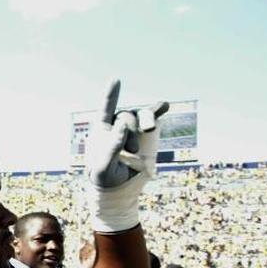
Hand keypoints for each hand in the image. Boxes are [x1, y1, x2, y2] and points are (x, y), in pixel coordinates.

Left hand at [85, 80, 168, 231]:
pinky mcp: (147, 134)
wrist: (119, 187)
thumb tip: (122, 125)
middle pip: (126, 116)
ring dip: (147, 120)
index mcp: (102, 129)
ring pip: (141, 115)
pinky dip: (158, 110)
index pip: (106, 109)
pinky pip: (153, 118)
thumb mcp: (105, 166)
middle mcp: (117, 124)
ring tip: (150, 128)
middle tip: (132, 151)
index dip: (111, 95)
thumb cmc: (105, 177)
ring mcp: (134, 127)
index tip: (116, 80)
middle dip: (131, 131)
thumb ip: (112, 146)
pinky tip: (165, 105)